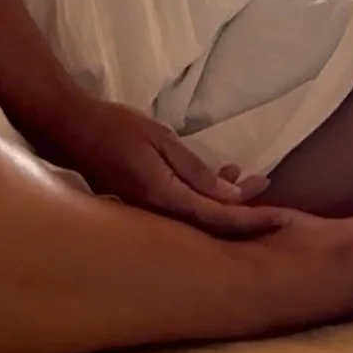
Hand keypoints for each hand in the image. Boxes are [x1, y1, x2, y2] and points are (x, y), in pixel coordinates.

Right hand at [60, 98, 289, 239]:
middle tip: (272, 195)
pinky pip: (182, 208)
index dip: (252, 221)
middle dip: (245, 212)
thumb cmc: (115, 128)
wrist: (70, 130)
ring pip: (198, 217)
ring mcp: (148, 213)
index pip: (218, 219)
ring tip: (250, 178)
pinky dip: (205, 196)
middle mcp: (158, 215)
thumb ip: (195, 170)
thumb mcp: (161, 140)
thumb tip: (232, 195)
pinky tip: (217, 179)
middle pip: (211, 224)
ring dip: (225, 201)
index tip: (282, 220)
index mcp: (164, 199)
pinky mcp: (143, 205)